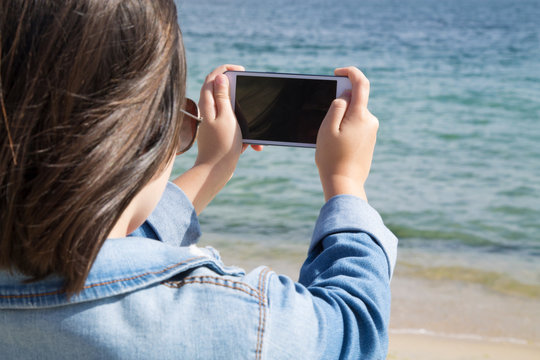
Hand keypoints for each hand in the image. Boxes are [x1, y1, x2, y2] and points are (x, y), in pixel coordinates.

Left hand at [196, 64, 243, 172]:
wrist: (215, 171)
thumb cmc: (222, 144)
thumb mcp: (226, 117)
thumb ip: (223, 96)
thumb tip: (220, 76)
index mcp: (207, 103)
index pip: (213, 76)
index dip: (227, 69)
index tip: (242, 72)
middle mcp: (208, 110)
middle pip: (224, 93)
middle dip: (241, 98)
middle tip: (252, 101)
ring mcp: (213, 122)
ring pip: (232, 113)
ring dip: (245, 120)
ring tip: (255, 136)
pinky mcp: (219, 133)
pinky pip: (233, 127)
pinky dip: (243, 133)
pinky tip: (250, 146)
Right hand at [315, 67, 377, 201]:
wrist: (345, 183)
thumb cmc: (332, 157)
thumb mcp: (327, 128)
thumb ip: (337, 106)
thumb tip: (346, 94)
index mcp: (360, 115)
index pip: (361, 83)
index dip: (350, 72)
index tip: (337, 72)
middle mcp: (370, 121)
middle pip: (355, 100)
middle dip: (339, 103)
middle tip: (325, 120)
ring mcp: (371, 131)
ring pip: (354, 114)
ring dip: (341, 118)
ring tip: (329, 139)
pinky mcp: (369, 140)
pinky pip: (356, 126)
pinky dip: (345, 128)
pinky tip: (336, 145)